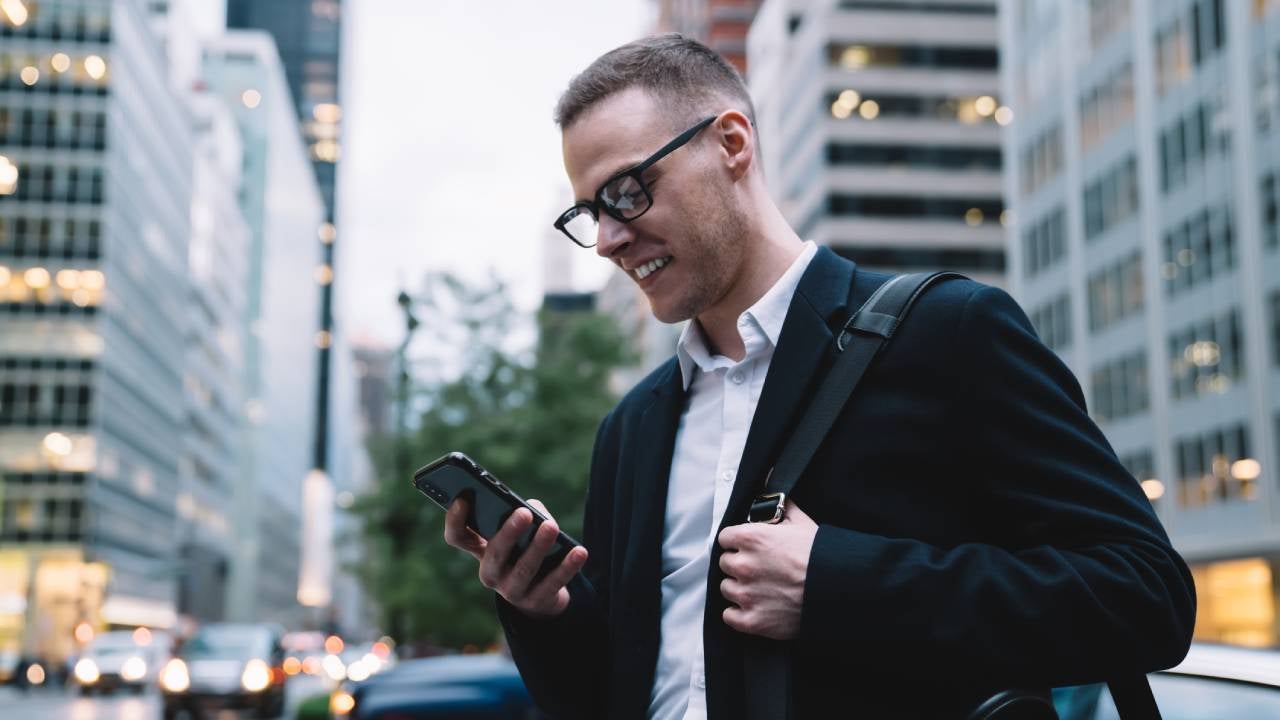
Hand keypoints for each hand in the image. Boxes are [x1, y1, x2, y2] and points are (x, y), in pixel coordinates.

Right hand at [443, 497, 587, 619]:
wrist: (543, 595)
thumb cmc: (528, 550)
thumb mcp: (523, 531)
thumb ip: (527, 512)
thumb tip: (535, 510)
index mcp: (481, 551)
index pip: (458, 537)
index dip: (455, 520)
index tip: (463, 499)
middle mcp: (490, 572)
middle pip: (494, 554)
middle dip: (509, 532)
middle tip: (524, 513)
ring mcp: (511, 590)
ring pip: (524, 569)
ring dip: (539, 547)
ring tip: (551, 527)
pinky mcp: (536, 601)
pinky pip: (552, 583)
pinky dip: (567, 567)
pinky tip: (579, 551)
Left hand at [716, 500, 818, 640]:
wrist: (839, 589)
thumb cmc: (822, 556)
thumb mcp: (801, 522)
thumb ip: (782, 507)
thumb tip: (772, 493)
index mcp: (752, 538)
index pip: (725, 538)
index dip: (736, 542)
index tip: (746, 548)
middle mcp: (744, 565)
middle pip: (724, 563)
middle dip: (739, 565)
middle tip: (758, 569)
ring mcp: (747, 594)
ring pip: (726, 589)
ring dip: (739, 588)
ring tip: (760, 589)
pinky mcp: (752, 620)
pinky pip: (729, 616)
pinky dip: (739, 614)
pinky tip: (755, 608)